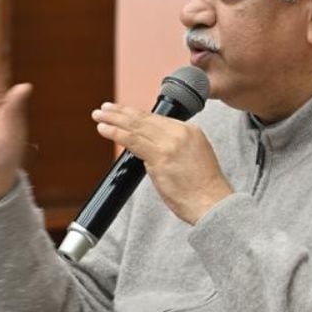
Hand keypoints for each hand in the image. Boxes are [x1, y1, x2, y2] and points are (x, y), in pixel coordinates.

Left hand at [92, 102, 233, 224]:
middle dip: (122, 112)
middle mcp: (180, 132)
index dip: (136, 115)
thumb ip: (174, 150)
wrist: (213, 203)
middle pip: (144, 118)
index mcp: (190, 131)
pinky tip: (104, 129)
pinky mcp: (160, 157)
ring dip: (114, 119)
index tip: (123, 113)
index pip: (157, 119)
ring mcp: (170, 144)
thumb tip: (151, 152)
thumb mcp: (193, 159)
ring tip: (98, 116)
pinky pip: (132, 140)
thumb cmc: (203, 190)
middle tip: (105, 108)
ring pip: (135, 126)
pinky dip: (115, 133)